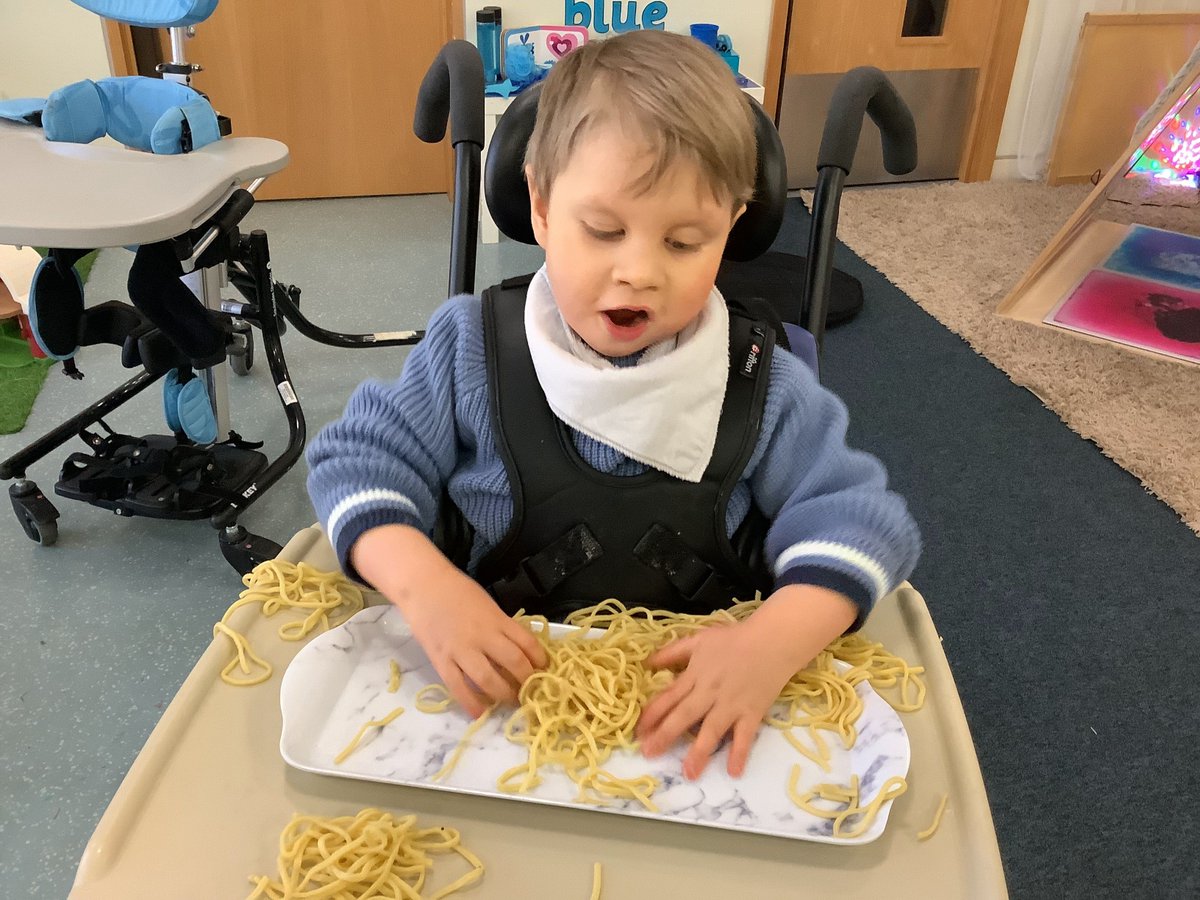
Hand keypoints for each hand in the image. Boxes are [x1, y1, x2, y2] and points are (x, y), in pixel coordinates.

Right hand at [352, 524, 546, 717]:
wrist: (423, 585)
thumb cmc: (457, 591)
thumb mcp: (488, 604)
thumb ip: (502, 626)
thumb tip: (518, 649)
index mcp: (498, 620)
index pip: (528, 643)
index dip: (540, 660)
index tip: (544, 670)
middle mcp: (484, 636)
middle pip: (514, 663)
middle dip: (526, 681)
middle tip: (530, 691)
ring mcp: (462, 650)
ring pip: (489, 679)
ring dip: (503, 694)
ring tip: (510, 701)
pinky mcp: (441, 660)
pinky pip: (458, 687)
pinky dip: (471, 703)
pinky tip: (480, 713)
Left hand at [636, 585, 856, 779]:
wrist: (772, 641)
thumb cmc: (734, 638)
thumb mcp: (698, 640)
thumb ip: (673, 652)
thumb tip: (648, 663)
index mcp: (695, 675)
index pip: (668, 697)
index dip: (652, 714)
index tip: (637, 731)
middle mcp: (709, 693)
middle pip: (684, 716)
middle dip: (665, 735)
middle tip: (649, 754)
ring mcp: (731, 705)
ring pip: (711, 730)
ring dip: (699, 752)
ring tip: (688, 773)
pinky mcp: (752, 713)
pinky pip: (745, 736)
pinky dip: (740, 753)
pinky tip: (734, 772)